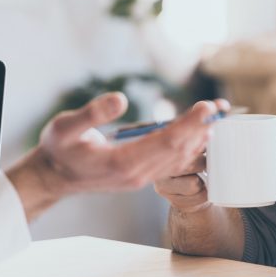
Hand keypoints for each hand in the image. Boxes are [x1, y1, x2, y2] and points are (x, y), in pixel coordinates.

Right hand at [8, 94, 227, 218]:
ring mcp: (141, 178)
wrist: (53, 177)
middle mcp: (137, 174)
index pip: (166, 142)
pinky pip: (173, 162)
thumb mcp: (64, 127)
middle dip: (202, 127)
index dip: (189, 124)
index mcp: (122, 163)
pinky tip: (202, 133)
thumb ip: (91, 113)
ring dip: (201, 136)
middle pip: (180, 150)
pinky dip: (190, 146)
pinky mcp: (142, 176)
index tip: (207, 107)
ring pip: (180, 158)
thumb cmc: (58, 149)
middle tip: (222, 106)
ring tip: (218, 116)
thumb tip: (121, 99)